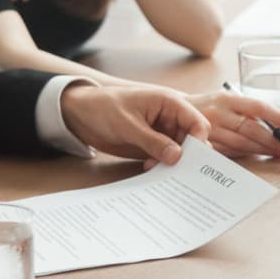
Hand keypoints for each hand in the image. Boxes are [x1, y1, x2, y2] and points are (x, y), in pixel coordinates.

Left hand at [60, 84, 210, 165]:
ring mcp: (161, 133)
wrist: (80, 115)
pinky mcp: (151, 146)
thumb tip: (177, 157)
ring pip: (179, 152)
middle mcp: (169, 119)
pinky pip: (164, 158)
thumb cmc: (104, 108)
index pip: (196, 122)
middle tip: (180, 174)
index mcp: (169, 104)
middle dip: (187, 157)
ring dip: (174, 164)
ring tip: (163, 175)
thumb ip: (153, 141)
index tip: (194, 159)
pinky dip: (162, 167)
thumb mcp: (128, 125)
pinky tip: (153, 173)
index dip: (200, 140)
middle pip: (191, 140)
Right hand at [186, 92, 279, 158]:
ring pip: (242, 144)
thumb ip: (244, 112)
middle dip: (275, 142)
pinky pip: (229, 154)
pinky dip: (245, 157)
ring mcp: (209, 132)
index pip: (258, 107)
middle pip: (253, 130)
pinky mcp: (204, 147)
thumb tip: (276, 128)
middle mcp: (218, 114)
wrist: (169, 114)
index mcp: (226, 99)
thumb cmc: (205, 107)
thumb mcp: (223, 101)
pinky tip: (259, 158)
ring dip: (264, 152)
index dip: (278, 117)